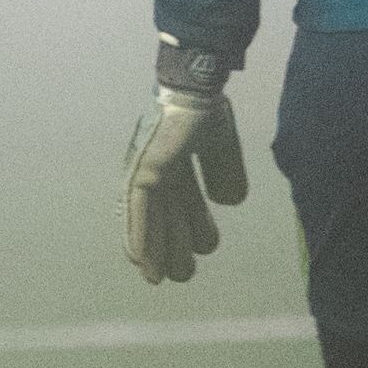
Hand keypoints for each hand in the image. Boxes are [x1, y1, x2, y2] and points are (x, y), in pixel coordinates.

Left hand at [124, 38, 250, 283]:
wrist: (195, 89)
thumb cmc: (205, 111)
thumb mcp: (221, 148)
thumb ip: (225, 172)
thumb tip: (230, 201)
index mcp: (176, 164)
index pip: (184, 204)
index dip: (191, 229)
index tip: (202, 251)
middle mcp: (158, 172)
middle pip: (166, 218)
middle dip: (173, 248)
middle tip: (183, 276)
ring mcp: (147, 173)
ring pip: (150, 221)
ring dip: (153, 250)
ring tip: (158, 278)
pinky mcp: (142, 173)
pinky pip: (137, 211)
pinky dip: (138, 235)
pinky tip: (138, 260)